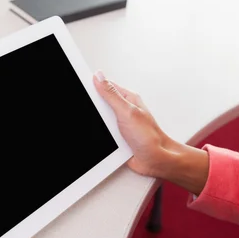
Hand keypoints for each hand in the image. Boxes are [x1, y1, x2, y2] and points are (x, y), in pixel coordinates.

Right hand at [93, 71, 209, 193]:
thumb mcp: (127, 111)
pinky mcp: (118, 137)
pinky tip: (108, 142)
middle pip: (100, 105)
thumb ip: (111, 94)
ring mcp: (120, 124)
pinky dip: (103, 139)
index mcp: (128, 98)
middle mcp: (124, 110)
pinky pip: (104, 135)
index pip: (106, 86)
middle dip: (96, 111)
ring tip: (109, 132)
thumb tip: (99, 77)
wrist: (156, 160)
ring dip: (101, 127)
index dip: (93, 86)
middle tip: (103, 119)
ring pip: (101, 121)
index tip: (82, 88)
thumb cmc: (150, 137)